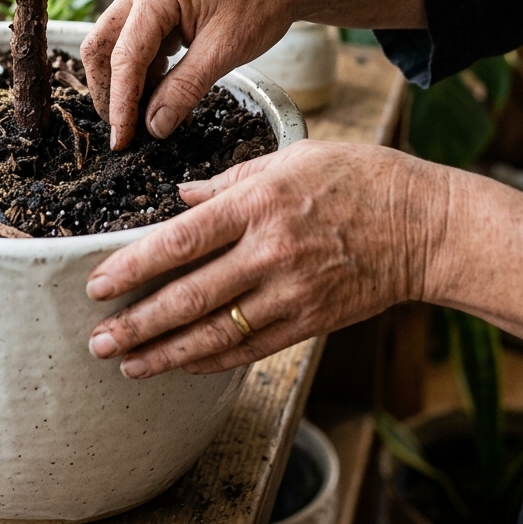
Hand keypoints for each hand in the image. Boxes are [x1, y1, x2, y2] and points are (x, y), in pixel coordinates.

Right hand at [80, 0, 296, 149]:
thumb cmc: (261, 1)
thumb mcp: (224, 52)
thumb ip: (184, 90)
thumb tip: (154, 126)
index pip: (124, 56)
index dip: (120, 103)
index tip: (122, 140)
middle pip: (101, 47)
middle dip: (109, 92)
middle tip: (125, 131)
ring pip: (115, 47)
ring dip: (128, 85)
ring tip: (150, 120)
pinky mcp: (155, 7)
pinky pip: (137, 45)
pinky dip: (146, 75)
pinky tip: (165, 99)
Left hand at [85, 140, 444, 377]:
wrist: (425, 224)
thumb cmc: (358, 178)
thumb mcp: (291, 158)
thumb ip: (230, 180)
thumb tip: (181, 197)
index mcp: (259, 203)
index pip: (180, 241)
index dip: (132, 267)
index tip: (97, 285)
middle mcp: (270, 251)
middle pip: (189, 296)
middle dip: (137, 324)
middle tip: (98, 341)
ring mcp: (292, 292)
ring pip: (216, 332)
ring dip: (165, 353)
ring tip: (127, 365)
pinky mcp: (311, 321)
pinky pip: (252, 348)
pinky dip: (212, 360)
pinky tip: (182, 365)